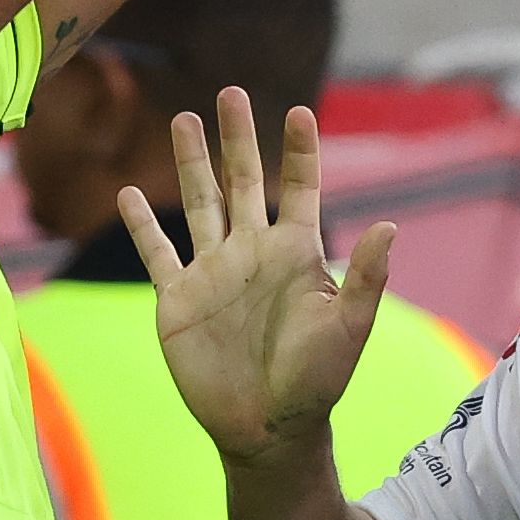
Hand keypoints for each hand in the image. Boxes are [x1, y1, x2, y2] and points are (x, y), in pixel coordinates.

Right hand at [120, 88, 397, 466]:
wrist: (267, 428)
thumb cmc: (317, 381)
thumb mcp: (349, 327)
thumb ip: (367, 276)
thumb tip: (390, 225)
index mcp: (296, 253)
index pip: (300, 187)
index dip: (300, 150)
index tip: (299, 110)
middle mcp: (253, 252)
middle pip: (243, 179)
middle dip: (237, 136)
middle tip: (231, 91)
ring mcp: (213, 272)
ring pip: (199, 203)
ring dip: (190, 162)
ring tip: (183, 118)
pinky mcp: (178, 299)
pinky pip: (157, 252)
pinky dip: (142, 224)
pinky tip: (128, 194)